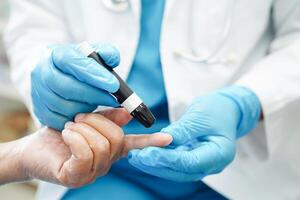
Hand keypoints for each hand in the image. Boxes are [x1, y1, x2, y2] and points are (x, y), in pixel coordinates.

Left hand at [19, 108, 171, 186]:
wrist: (33, 148)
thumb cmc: (60, 134)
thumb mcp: (86, 119)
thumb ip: (107, 116)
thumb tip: (127, 114)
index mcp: (110, 147)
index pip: (135, 145)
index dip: (151, 141)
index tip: (168, 138)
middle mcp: (105, 162)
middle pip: (116, 138)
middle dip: (96, 121)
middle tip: (79, 118)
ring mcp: (92, 172)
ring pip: (101, 145)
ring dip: (82, 128)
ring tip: (70, 127)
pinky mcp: (76, 176)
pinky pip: (85, 153)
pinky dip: (75, 137)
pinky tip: (66, 134)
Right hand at [31, 43, 120, 129]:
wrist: (54, 73)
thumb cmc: (79, 64)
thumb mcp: (93, 53)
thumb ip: (106, 53)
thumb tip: (112, 60)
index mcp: (55, 54)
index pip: (74, 63)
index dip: (94, 75)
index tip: (114, 85)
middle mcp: (42, 73)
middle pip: (68, 88)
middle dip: (95, 95)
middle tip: (115, 99)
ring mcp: (38, 93)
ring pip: (65, 107)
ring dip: (87, 108)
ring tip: (100, 103)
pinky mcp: (40, 111)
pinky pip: (61, 120)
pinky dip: (78, 119)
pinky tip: (88, 112)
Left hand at [128, 86, 260, 181]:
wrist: (226, 109)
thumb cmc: (217, 109)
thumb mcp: (201, 115)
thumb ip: (183, 130)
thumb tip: (163, 139)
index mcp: (221, 153)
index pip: (191, 162)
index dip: (168, 159)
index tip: (148, 153)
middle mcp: (212, 163)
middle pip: (182, 170)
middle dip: (157, 165)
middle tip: (137, 157)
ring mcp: (202, 163)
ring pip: (176, 170)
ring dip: (155, 164)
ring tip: (136, 157)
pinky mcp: (192, 159)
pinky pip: (175, 163)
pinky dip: (160, 159)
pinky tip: (146, 155)